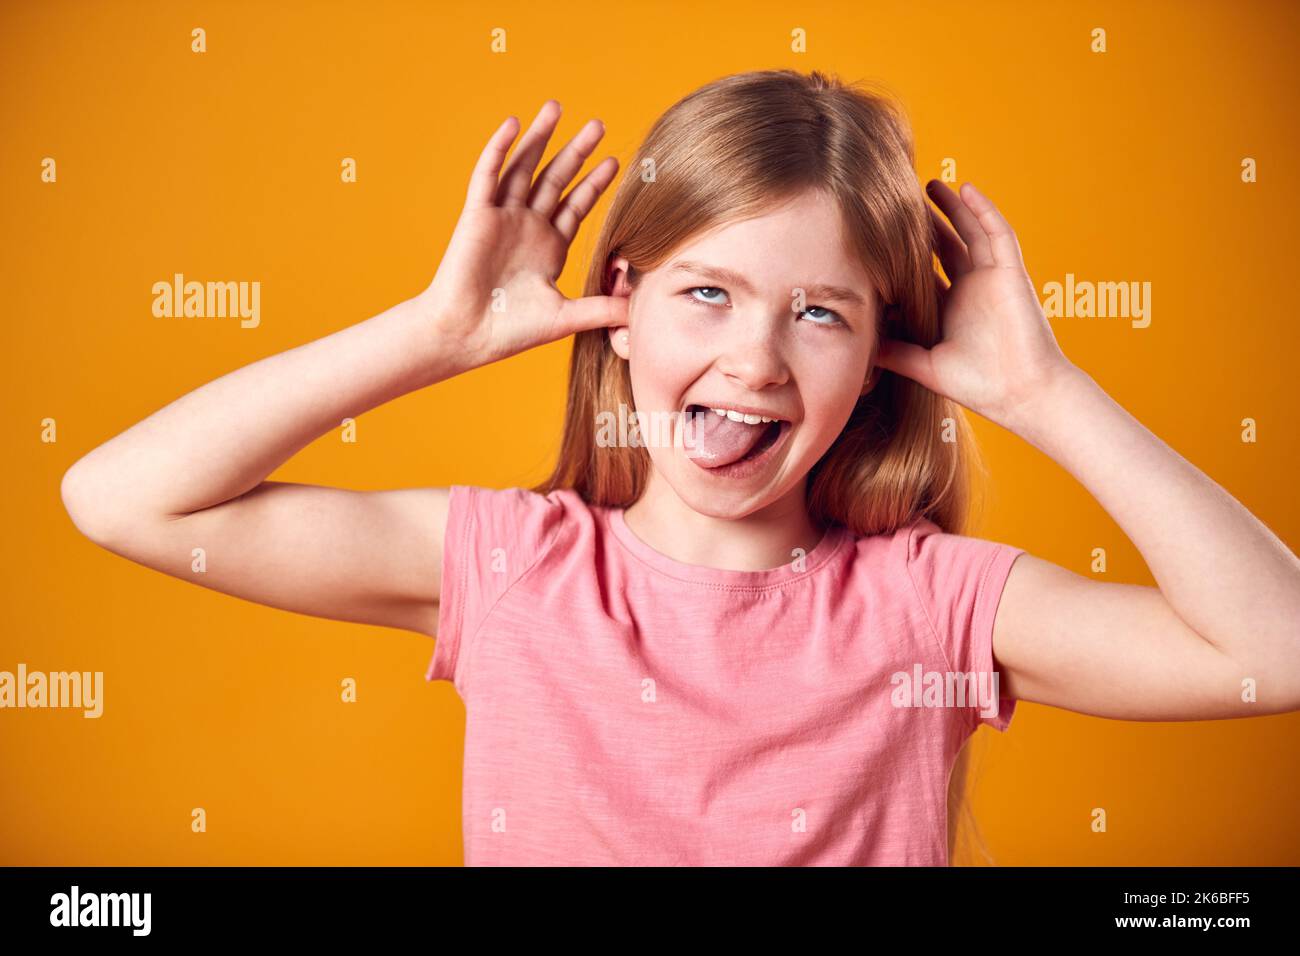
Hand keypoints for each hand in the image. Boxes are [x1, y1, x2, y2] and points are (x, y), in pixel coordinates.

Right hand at [415, 100, 627, 367]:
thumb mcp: (566, 317)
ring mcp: (501, 218)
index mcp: (547, 247)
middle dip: (576, 151)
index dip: (593, 183)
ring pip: (523, 167)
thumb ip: (602, 309)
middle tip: (597, 125)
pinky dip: (499, 148)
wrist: (466, 336)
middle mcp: (526, 227)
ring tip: (556, 107)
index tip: (613, 161)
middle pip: (554, 179)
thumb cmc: (510, 331)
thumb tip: (640, 313)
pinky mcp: (477, 216)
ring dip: (539, 138)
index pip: (575, 206)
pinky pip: (488, 175)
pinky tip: (513, 124)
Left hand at [873, 180, 1075, 431]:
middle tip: (897, 201)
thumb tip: (862, 346)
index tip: (875, 237)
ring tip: (928, 184)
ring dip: (950, 208)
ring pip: (968, 232)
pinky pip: (997, 233)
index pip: (921, 272)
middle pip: (942, 247)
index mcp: (949, 310)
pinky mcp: (1010, 273)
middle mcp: (969, 290)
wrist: (1024, 394)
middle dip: (923, 224)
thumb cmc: (982, 386)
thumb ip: (897, 354)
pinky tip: (966, 189)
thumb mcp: (927, 367)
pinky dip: (983, 210)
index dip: (902, 254)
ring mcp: (990, 278)